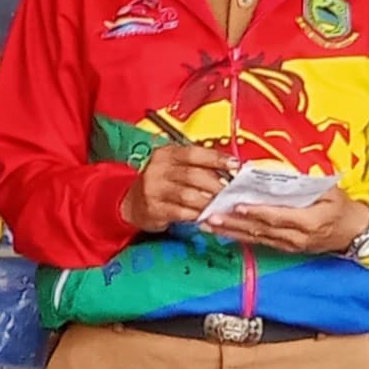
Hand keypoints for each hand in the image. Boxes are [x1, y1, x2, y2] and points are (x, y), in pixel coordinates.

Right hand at [122, 144, 236, 232]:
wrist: (132, 203)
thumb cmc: (161, 184)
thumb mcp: (174, 167)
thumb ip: (197, 166)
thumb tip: (229, 170)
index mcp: (166, 154)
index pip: (194, 153)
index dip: (216, 158)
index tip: (235, 165)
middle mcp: (158, 169)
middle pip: (193, 175)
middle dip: (216, 184)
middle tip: (231, 192)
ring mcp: (154, 189)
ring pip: (188, 195)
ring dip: (208, 202)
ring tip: (221, 205)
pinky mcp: (154, 209)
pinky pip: (181, 212)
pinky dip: (197, 215)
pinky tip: (206, 216)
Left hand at [211, 190, 368, 256]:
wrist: (352, 231)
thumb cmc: (340, 207)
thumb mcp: (329, 190)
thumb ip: (304, 183)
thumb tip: (278, 172)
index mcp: (310, 220)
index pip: (279, 216)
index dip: (257, 212)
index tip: (239, 205)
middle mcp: (297, 237)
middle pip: (261, 229)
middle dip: (234, 223)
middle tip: (211, 215)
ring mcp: (289, 245)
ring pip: (256, 238)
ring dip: (231, 231)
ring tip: (209, 223)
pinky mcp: (284, 248)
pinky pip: (259, 241)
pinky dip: (239, 236)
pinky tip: (223, 231)